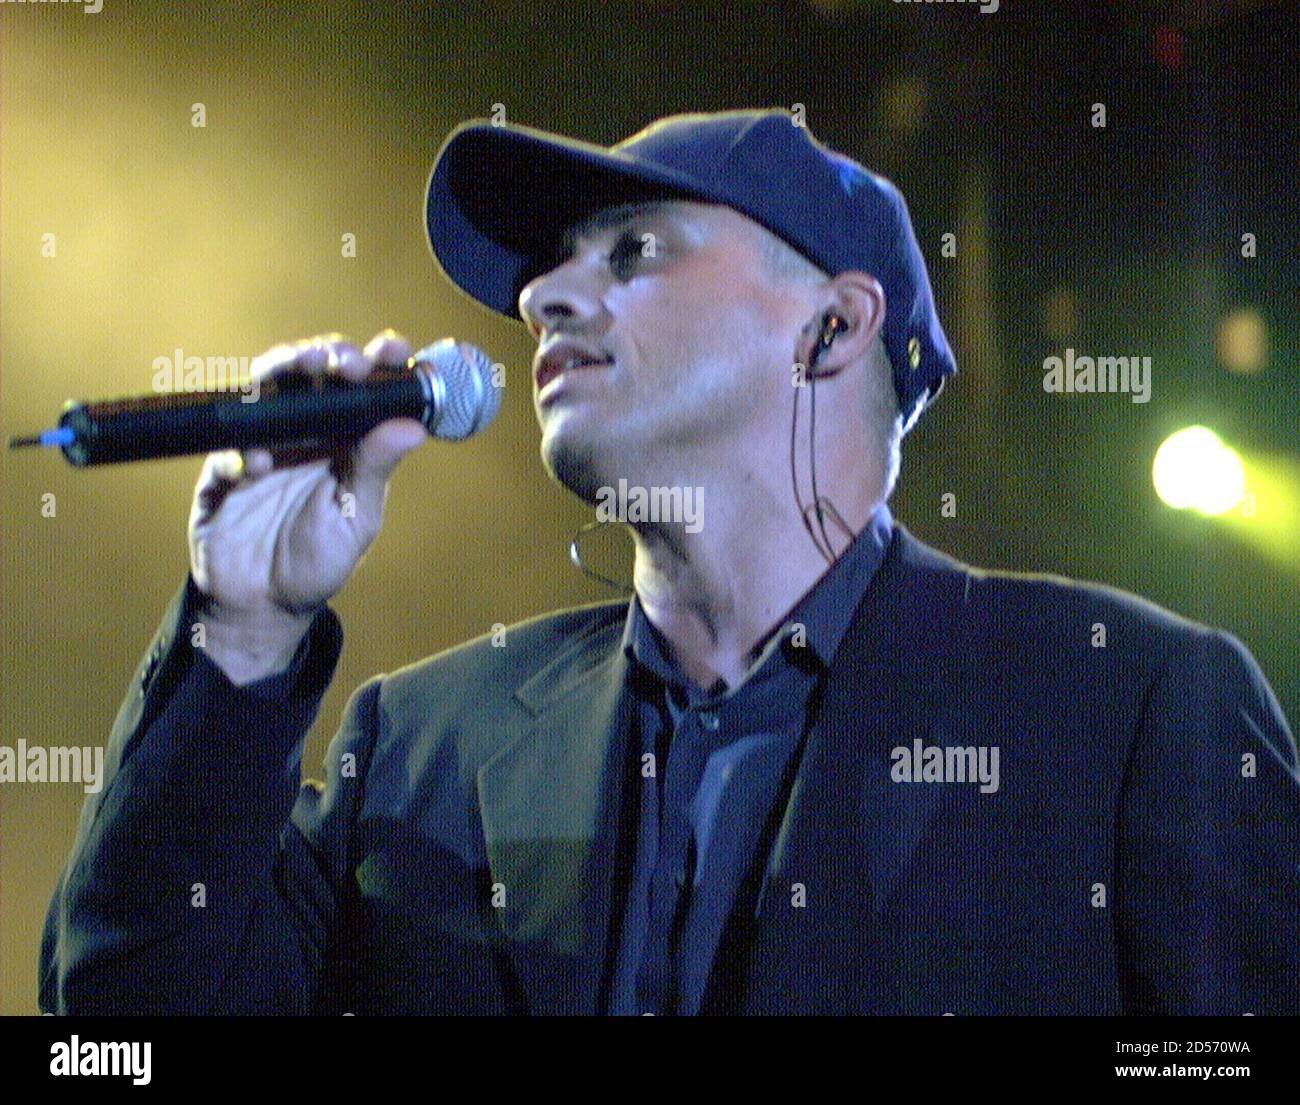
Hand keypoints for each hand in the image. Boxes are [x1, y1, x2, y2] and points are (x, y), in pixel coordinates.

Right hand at [187, 330, 426, 681]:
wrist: (264, 602)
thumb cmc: (318, 556)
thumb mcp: (357, 516)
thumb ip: (375, 469)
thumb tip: (413, 427)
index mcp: (347, 438)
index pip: (364, 389)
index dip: (379, 363)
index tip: (394, 350)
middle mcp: (305, 431)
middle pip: (314, 375)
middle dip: (330, 355)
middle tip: (344, 359)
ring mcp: (262, 443)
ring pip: (268, 391)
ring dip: (284, 372)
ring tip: (305, 368)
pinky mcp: (223, 470)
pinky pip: (229, 450)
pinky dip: (243, 452)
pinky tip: (258, 464)